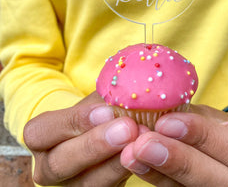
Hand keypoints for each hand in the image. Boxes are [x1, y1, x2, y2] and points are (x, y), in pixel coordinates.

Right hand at [23, 91, 139, 185]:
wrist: (108, 136)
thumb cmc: (98, 114)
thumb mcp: (97, 102)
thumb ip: (105, 99)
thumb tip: (128, 93)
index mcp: (42, 138)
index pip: (40, 132)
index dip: (73, 121)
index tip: (106, 111)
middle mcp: (49, 167)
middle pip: (59, 163)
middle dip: (95, 145)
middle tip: (127, 129)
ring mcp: (72, 184)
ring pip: (87, 183)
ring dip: (115, 163)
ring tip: (139, 142)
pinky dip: (127, 172)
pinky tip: (142, 157)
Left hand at [120, 105, 227, 186]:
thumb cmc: (220, 127)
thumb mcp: (214, 116)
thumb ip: (190, 115)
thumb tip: (151, 105)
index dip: (202, 136)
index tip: (165, 122)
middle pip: (223, 181)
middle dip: (179, 161)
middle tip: (142, 144)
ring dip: (161, 173)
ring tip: (131, 154)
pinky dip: (157, 179)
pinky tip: (138, 164)